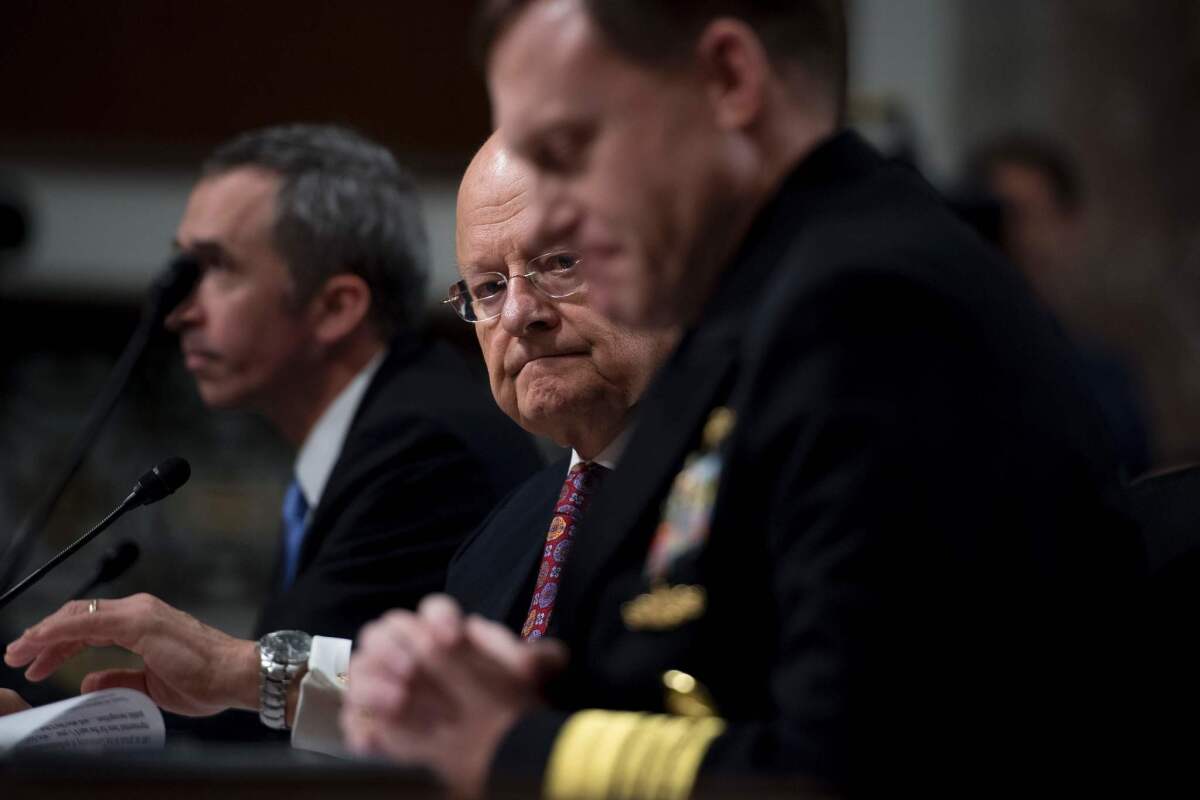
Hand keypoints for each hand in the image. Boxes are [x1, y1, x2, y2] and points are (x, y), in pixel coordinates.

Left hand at [4, 594, 258, 715]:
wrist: (235, 675)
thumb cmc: (206, 679)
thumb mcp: (151, 684)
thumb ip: (119, 678)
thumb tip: (89, 681)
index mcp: (144, 622)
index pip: (89, 625)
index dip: (57, 641)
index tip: (34, 660)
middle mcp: (140, 610)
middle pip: (78, 616)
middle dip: (43, 636)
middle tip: (17, 656)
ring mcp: (140, 614)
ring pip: (79, 616)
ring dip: (45, 633)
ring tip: (20, 652)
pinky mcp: (140, 622)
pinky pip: (90, 621)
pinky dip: (61, 630)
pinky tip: (41, 642)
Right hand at [341, 594, 566, 799]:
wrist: (493, 747)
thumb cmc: (506, 702)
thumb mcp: (530, 682)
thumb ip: (542, 661)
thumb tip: (550, 657)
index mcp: (443, 633)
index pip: (431, 610)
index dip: (437, 618)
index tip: (451, 639)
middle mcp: (410, 652)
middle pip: (383, 630)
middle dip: (394, 645)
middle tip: (414, 669)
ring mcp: (388, 686)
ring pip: (360, 668)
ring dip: (372, 681)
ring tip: (398, 700)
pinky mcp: (375, 723)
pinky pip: (352, 718)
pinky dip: (359, 726)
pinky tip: (376, 739)